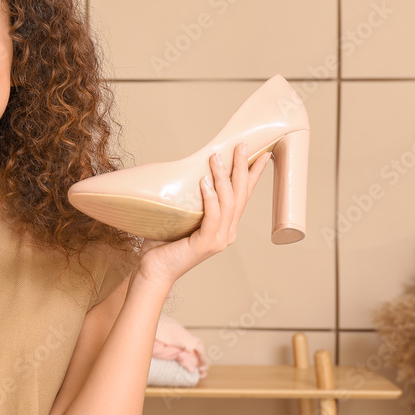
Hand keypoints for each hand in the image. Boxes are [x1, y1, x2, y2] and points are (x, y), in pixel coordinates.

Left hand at [135, 142, 271, 287]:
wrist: (153, 270)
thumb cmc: (163, 243)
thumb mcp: (180, 216)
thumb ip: (189, 199)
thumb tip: (187, 172)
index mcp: (224, 226)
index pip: (242, 196)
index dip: (252, 175)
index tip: (262, 154)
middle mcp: (227, 232)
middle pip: (240, 194)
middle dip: (242, 168)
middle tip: (241, 145)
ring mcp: (219, 239)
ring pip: (228, 202)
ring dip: (223, 177)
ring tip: (216, 157)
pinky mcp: (206, 244)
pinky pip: (212, 216)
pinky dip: (210, 197)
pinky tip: (205, 181)